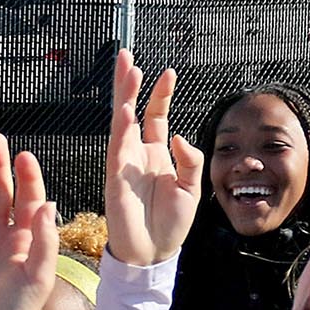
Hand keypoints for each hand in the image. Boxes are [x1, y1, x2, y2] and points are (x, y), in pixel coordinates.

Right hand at [103, 52, 202, 266]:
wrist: (154, 254)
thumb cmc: (170, 224)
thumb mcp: (193, 187)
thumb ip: (190, 159)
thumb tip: (179, 136)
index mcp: (156, 154)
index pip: (155, 116)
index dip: (160, 94)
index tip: (168, 72)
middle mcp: (137, 154)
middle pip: (131, 110)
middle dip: (129, 83)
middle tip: (127, 55)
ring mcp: (124, 164)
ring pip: (121, 122)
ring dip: (123, 96)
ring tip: (127, 70)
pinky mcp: (116, 179)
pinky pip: (117, 149)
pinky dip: (121, 129)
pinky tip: (124, 110)